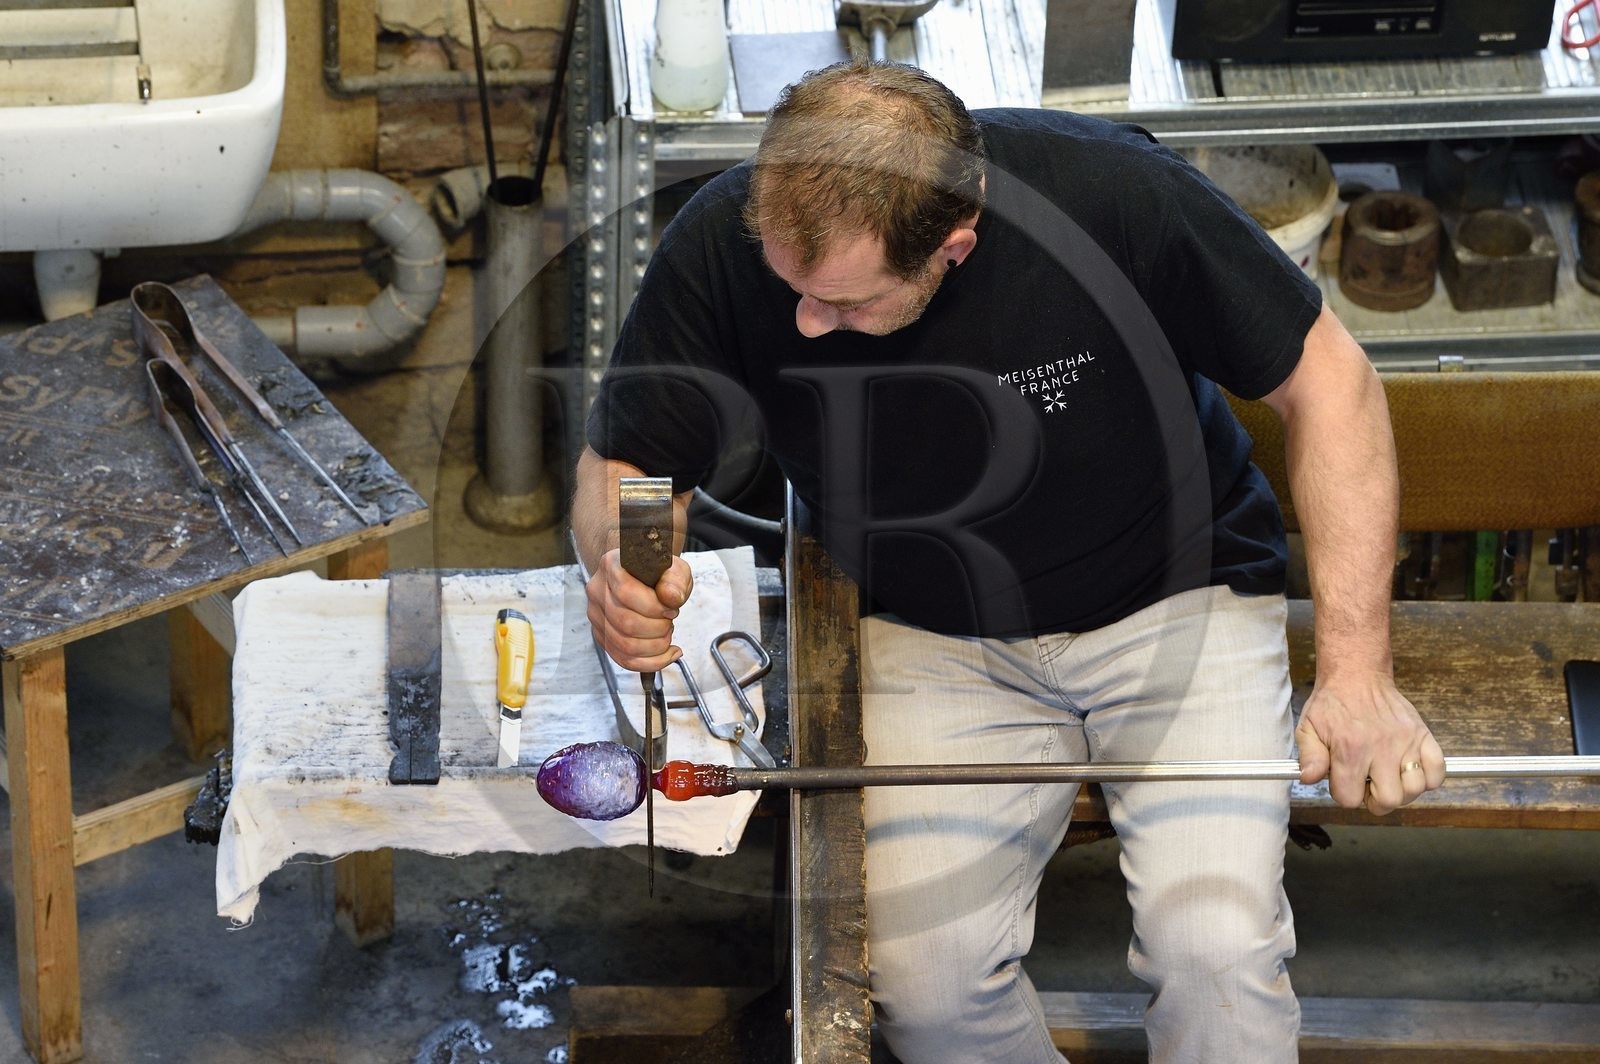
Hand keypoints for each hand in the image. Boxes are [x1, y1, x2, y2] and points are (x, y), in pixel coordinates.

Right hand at [585, 549, 694, 672]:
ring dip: (656, 646)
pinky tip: (668, 654)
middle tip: (670, 622)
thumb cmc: (658, 572)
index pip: (626, 591)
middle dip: (658, 629)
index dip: (654, 606)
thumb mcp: (674, 568)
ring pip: (624, 645)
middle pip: (625, 623)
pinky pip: (624, 659)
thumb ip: (675, 579)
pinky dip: (651, 662)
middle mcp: (597, 591)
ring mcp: (596, 616)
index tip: (672, 609)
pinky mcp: (602, 636)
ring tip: (667, 634)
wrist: (644, 578)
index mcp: (611, 566)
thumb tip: (670, 598)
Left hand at [1295, 672, 1445, 814]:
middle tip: (1369, 785)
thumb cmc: (1332, 704)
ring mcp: (1406, 741)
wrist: (1356, 676)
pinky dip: (1428, 777)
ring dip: (1402, 790)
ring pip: (1415, 788)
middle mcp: (1381, 747)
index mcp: (1350, 749)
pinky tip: (1409, 770)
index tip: (1345, 783)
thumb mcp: (1308, 728)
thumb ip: (1310, 758)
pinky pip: (1438, 770)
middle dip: (1375, 800)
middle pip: (1389, 800)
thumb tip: (1309, 778)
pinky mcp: (1423, 734)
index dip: (1345, 795)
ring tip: (1388, 776)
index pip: (1350, 798)